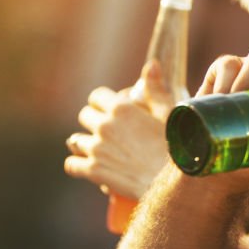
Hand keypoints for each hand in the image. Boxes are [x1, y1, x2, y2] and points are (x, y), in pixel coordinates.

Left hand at [64, 61, 172, 198]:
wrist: (173, 184)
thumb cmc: (176, 147)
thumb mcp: (169, 114)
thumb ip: (156, 89)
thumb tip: (151, 64)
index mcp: (121, 108)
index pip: (96, 96)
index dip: (103, 101)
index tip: (111, 109)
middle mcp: (104, 126)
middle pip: (85, 116)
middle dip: (94, 120)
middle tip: (107, 130)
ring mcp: (96, 149)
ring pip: (76, 140)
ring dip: (86, 143)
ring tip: (99, 149)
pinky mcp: (93, 171)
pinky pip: (71, 165)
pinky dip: (77, 165)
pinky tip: (85, 166)